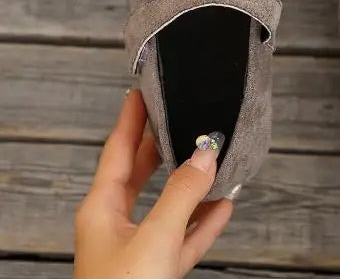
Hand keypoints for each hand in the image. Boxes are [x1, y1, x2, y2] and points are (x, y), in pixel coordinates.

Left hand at [73, 89, 231, 278]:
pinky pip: (184, 236)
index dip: (131, 118)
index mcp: (102, 209)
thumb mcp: (154, 239)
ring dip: (191, 184)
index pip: (119, 150)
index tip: (143, 91)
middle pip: (143, 173)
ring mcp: (138, 248)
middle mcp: (116, 224)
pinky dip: (204, 221)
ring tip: (212, 159)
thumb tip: (206, 155)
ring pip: (167, 204)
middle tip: (182, 118)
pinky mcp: (158, 270)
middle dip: (164, 146)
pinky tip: (225, 206)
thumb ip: (182, 195)